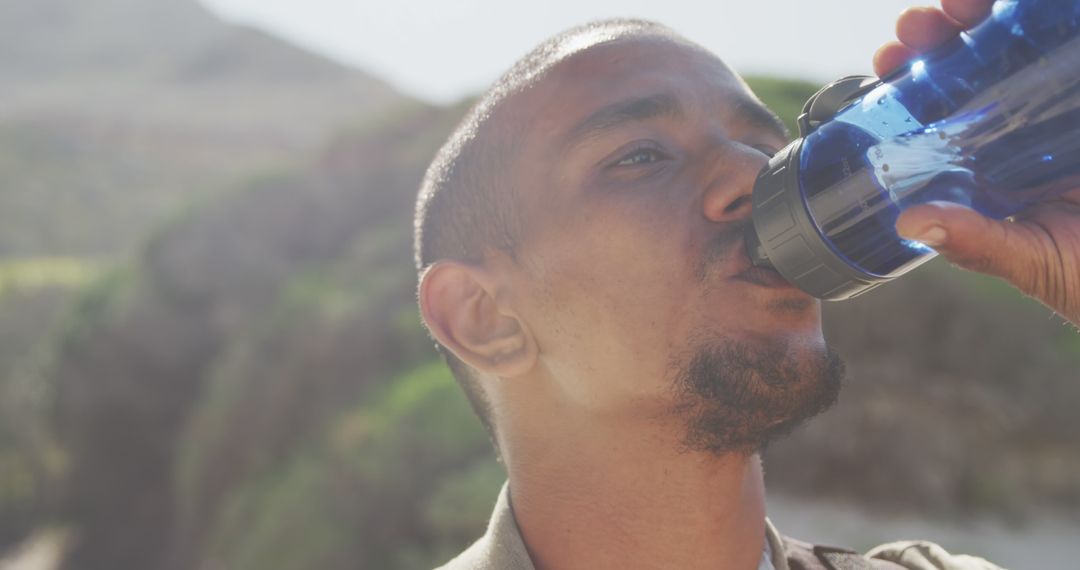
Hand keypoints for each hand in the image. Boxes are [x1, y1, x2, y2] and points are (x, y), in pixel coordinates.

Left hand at [873, 0, 1079, 325]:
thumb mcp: (1028, 257)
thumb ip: (976, 242)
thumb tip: (908, 223)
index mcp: (982, 160)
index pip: (932, 107)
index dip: (906, 78)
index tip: (887, 61)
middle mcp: (1015, 124)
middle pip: (966, 61)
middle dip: (938, 33)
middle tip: (922, 24)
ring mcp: (1058, 105)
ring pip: (1016, 40)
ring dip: (984, 14)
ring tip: (962, 3)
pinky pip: (1070, 41)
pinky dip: (1054, 15)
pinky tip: (1037, 6)